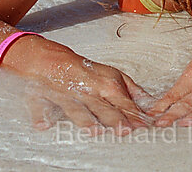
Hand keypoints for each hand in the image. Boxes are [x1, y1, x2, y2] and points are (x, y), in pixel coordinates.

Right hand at [24, 55, 157, 132]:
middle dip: (114, 119)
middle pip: (103, 108)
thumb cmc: (85, 71)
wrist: (51, 60)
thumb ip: (132, 91)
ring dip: (85, 120)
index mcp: (106, 85)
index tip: (144, 127)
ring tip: (95, 131)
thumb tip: (150, 103)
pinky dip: (41, 117)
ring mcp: (66, 97)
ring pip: (77, 111)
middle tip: (125, 130)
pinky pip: (41, 110)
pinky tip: (44, 125)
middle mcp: (88, 92)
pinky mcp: (44, 100)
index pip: (123, 103)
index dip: (134, 115)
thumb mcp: (113, 75)